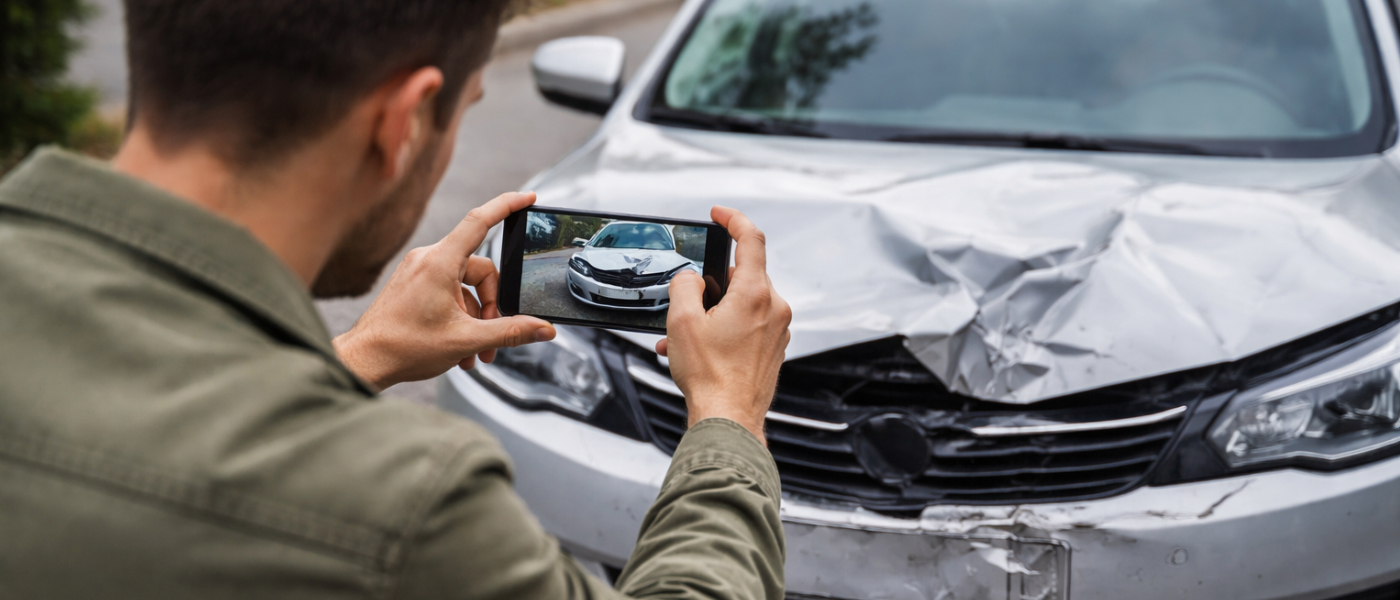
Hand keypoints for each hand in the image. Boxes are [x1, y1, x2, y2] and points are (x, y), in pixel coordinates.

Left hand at [335, 192, 555, 389]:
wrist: (365, 362)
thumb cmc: (403, 347)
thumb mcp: (467, 340)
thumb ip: (510, 332)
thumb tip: (543, 329)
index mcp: (439, 263)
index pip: (480, 221)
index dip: (507, 205)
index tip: (529, 198)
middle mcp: (427, 259)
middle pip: (480, 269)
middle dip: (491, 304)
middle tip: (490, 336)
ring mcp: (418, 271)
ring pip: (465, 285)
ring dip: (476, 317)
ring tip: (474, 350)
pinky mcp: (413, 284)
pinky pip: (449, 291)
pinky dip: (460, 316)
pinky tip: (460, 346)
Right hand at [657, 206, 790, 444]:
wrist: (729, 419)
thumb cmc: (710, 377)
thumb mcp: (682, 322)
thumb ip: (685, 286)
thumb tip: (691, 280)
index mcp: (756, 294)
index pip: (752, 239)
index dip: (734, 220)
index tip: (720, 214)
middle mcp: (774, 309)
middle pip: (744, 276)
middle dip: (713, 284)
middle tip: (688, 302)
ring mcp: (778, 331)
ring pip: (743, 304)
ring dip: (714, 311)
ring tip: (685, 336)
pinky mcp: (774, 349)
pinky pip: (748, 326)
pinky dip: (725, 329)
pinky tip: (700, 349)